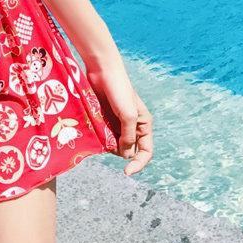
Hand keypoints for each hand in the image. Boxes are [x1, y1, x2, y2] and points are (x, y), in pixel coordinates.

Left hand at [83, 54, 152, 176]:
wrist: (102, 70)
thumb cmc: (119, 90)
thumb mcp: (128, 115)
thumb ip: (128, 137)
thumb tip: (127, 155)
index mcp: (144, 125)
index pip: (146, 152)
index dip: (138, 163)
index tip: (126, 171)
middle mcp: (133, 126)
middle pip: (129, 149)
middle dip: (119, 150)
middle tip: (109, 142)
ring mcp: (118, 123)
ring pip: (115, 144)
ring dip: (108, 143)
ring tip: (101, 132)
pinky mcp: (106, 119)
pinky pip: (105, 135)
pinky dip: (101, 137)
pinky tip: (96, 130)